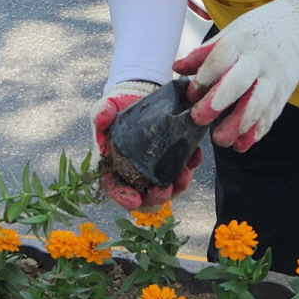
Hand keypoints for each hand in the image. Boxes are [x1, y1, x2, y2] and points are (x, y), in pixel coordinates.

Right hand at [93, 81, 199, 211]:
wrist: (140, 98)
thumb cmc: (120, 109)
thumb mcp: (108, 107)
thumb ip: (102, 113)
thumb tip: (102, 119)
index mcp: (115, 167)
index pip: (116, 188)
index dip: (123, 197)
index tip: (134, 201)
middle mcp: (136, 174)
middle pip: (145, 196)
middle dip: (157, 197)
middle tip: (165, 189)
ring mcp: (157, 170)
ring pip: (168, 188)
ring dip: (178, 186)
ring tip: (184, 174)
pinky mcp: (174, 160)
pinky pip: (185, 169)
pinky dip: (191, 165)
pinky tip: (196, 156)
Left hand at [176, 0, 298, 150]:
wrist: (298, 27)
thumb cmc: (258, 31)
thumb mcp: (231, 33)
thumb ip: (204, 53)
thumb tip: (177, 67)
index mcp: (241, 41)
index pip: (220, 60)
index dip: (203, 79)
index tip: (191, 93)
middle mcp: (259, 60)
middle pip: (239, 83)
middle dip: (217, 103)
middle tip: (199, 119)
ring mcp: (274, 78)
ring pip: (257, 105)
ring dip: (238, 125)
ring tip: (221, 140)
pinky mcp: (284, 93)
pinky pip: (271, 115)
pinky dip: (257, 132)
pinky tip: (242, 143)